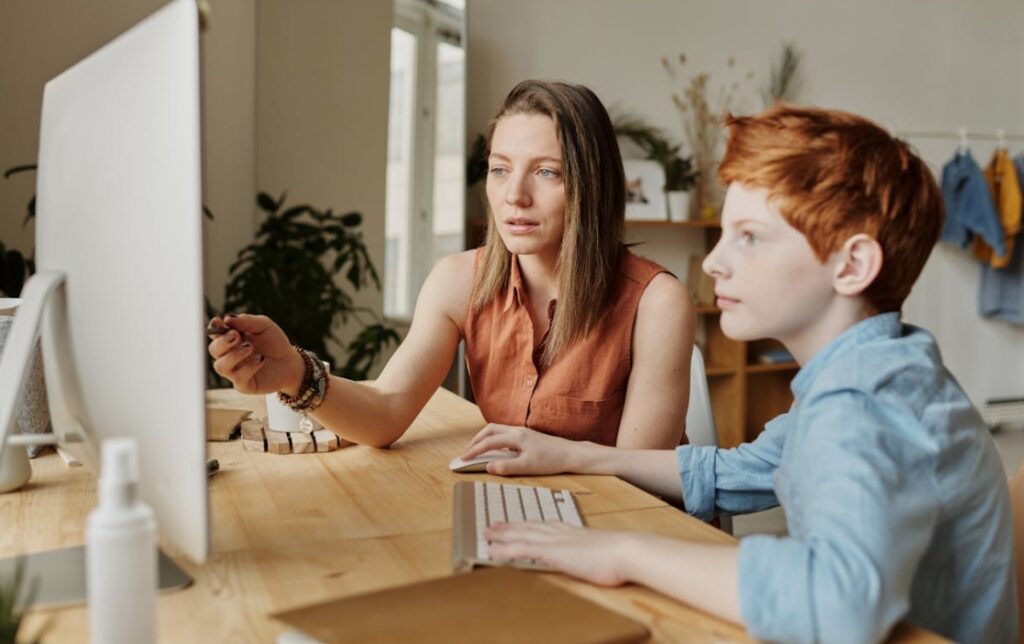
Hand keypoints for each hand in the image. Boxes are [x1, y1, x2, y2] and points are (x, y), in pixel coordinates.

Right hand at [207, 314, 303, 394]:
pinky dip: (248, 367)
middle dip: (223, 342)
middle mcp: (228, 355)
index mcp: (230, 339)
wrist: (290, 362)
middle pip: (213, 350)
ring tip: (250, 347)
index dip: (213, 328)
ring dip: (233, 355)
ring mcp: (234, 371)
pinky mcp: (244, 384)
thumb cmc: (274, 342)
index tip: (218, 322)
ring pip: (220, 366)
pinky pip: (238, 378)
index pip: (214, 333)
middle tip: (237, 336)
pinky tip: (261, 359)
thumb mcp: (264, 326)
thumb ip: (247, 321)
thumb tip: (227, 318)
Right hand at [461, 424, 579, 475]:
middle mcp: (517, 431)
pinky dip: (494, 440)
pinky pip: (504, 434)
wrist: (571, 454)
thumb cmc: (552, 460)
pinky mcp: (527, 436)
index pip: (488, 442)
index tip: (463, 459)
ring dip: (484, 439)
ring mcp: (522, 432)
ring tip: (477, 450)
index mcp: (516, 436)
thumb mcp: (528, 467)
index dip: (474, 450)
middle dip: (475, 440)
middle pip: (490, 430)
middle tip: (466, 453)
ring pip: (497, 430)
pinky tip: (496, 450)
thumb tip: (488, 466)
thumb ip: (506, 467)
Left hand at [485, 522, 633, 586]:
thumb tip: (596, 557)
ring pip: (521, 534)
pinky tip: (492, 551)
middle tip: (494, 524)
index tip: (518, 522)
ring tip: (487, 533)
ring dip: (502, 534)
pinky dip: (504, 549)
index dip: (528, 524)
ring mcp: (555, 541)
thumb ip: (593, 552)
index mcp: (572, 531)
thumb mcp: (603, 551)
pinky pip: (521, 549)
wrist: (625, 551)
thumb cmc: (620, 555)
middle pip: (529, 526)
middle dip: (510, 526)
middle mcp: (560, 532)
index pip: (544, 525)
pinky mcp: (552, 552)